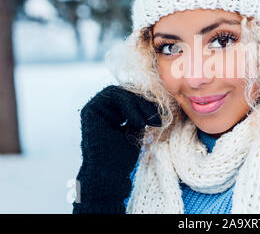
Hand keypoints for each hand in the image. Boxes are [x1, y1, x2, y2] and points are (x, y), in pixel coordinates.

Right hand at [73, 85, 160, 212]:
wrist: (111, 173)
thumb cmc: (123, 155)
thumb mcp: (136, 128)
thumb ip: (141, 113)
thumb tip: (156, 97)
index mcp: (111, 111)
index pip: (132, 95)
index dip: (148, 101)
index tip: (164, 114)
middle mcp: (101, 107)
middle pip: (127, 91)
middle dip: (146, 103)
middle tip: (158, 119)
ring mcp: (94, 107)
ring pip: (122, 92)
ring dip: (140, 105)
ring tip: (150, 122)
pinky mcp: (90, 109)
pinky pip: (114, 96)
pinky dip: (130, 106)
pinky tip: (139, 123)